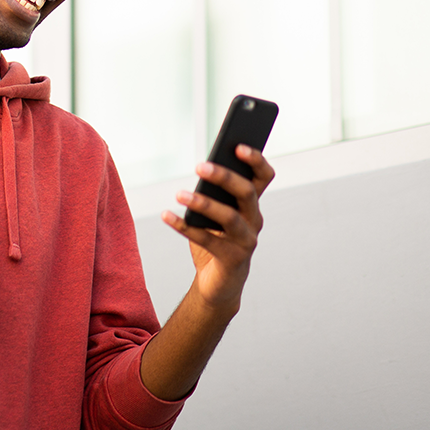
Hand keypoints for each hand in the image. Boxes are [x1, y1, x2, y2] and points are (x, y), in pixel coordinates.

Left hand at [162, 145, 274, 314]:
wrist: (220, 284)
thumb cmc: (217, 241)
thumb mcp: (217, 214)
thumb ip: (215, 194)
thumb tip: (202, 170)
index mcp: (252, 205)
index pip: (264, 176)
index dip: (256, 160)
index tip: (238, 146)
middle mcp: (254, 221)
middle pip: (247, 193)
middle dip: (224, 177)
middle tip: (200, 166)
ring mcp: (246, 241)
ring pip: (229, 217)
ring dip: (203, 203)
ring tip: (179, 194)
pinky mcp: (232, 260)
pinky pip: (207, 240)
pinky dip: (184, 227)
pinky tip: (166, 216)